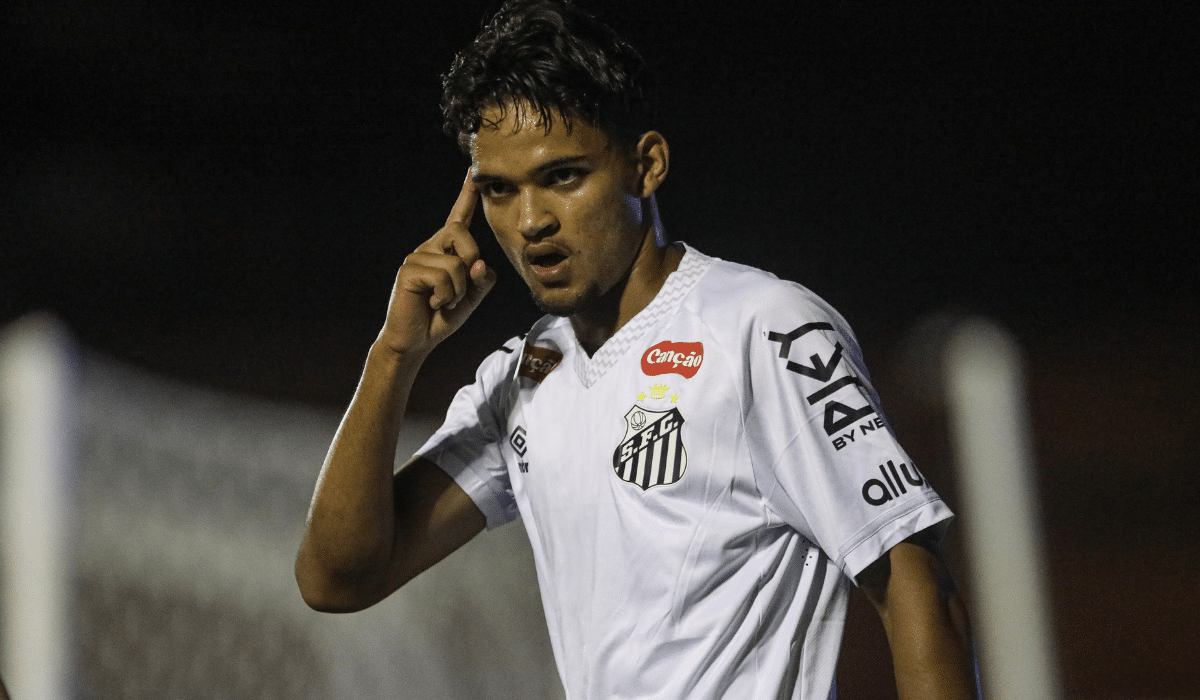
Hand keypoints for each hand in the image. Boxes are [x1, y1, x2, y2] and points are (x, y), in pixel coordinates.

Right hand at [377, 170, 496, 355]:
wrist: (415, 341)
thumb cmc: (442, 317)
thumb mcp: (470, 299)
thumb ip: (481, 280)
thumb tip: (480, 263)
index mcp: (445, 250)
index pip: (458, 219)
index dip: (466, 195)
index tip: (472, 171)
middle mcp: (430, 247)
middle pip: (463, 235)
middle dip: (470, 264)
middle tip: (458, 292)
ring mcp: (417, 257)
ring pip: (456, 264)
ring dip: (457, 292)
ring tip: (442, 302)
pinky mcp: (409, 270)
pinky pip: (443, 277)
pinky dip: (445, 297)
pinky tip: (432, 304)